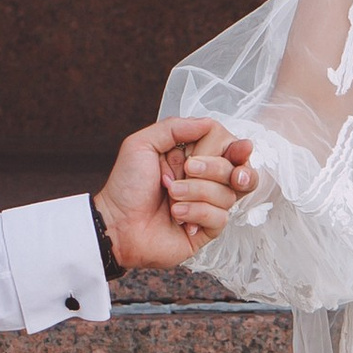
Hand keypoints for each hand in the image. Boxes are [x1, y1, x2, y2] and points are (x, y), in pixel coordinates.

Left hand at [97, 115, 256, 271]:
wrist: (116, 224)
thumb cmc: (126, 186)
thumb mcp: (142, 144)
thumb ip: (175, 128)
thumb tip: (208, 122)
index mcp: (194, 157)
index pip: (230, 146)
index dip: (235, 148)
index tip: (236, 149)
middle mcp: (204, 180)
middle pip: (235, 169)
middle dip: (213, 168)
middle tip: (187, 169)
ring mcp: (207, 205)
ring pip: (228, 194)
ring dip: (197, 191)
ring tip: (171, 195)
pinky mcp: (206, 229)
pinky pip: (220, 217)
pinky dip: (197, 212)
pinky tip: (178, 215)